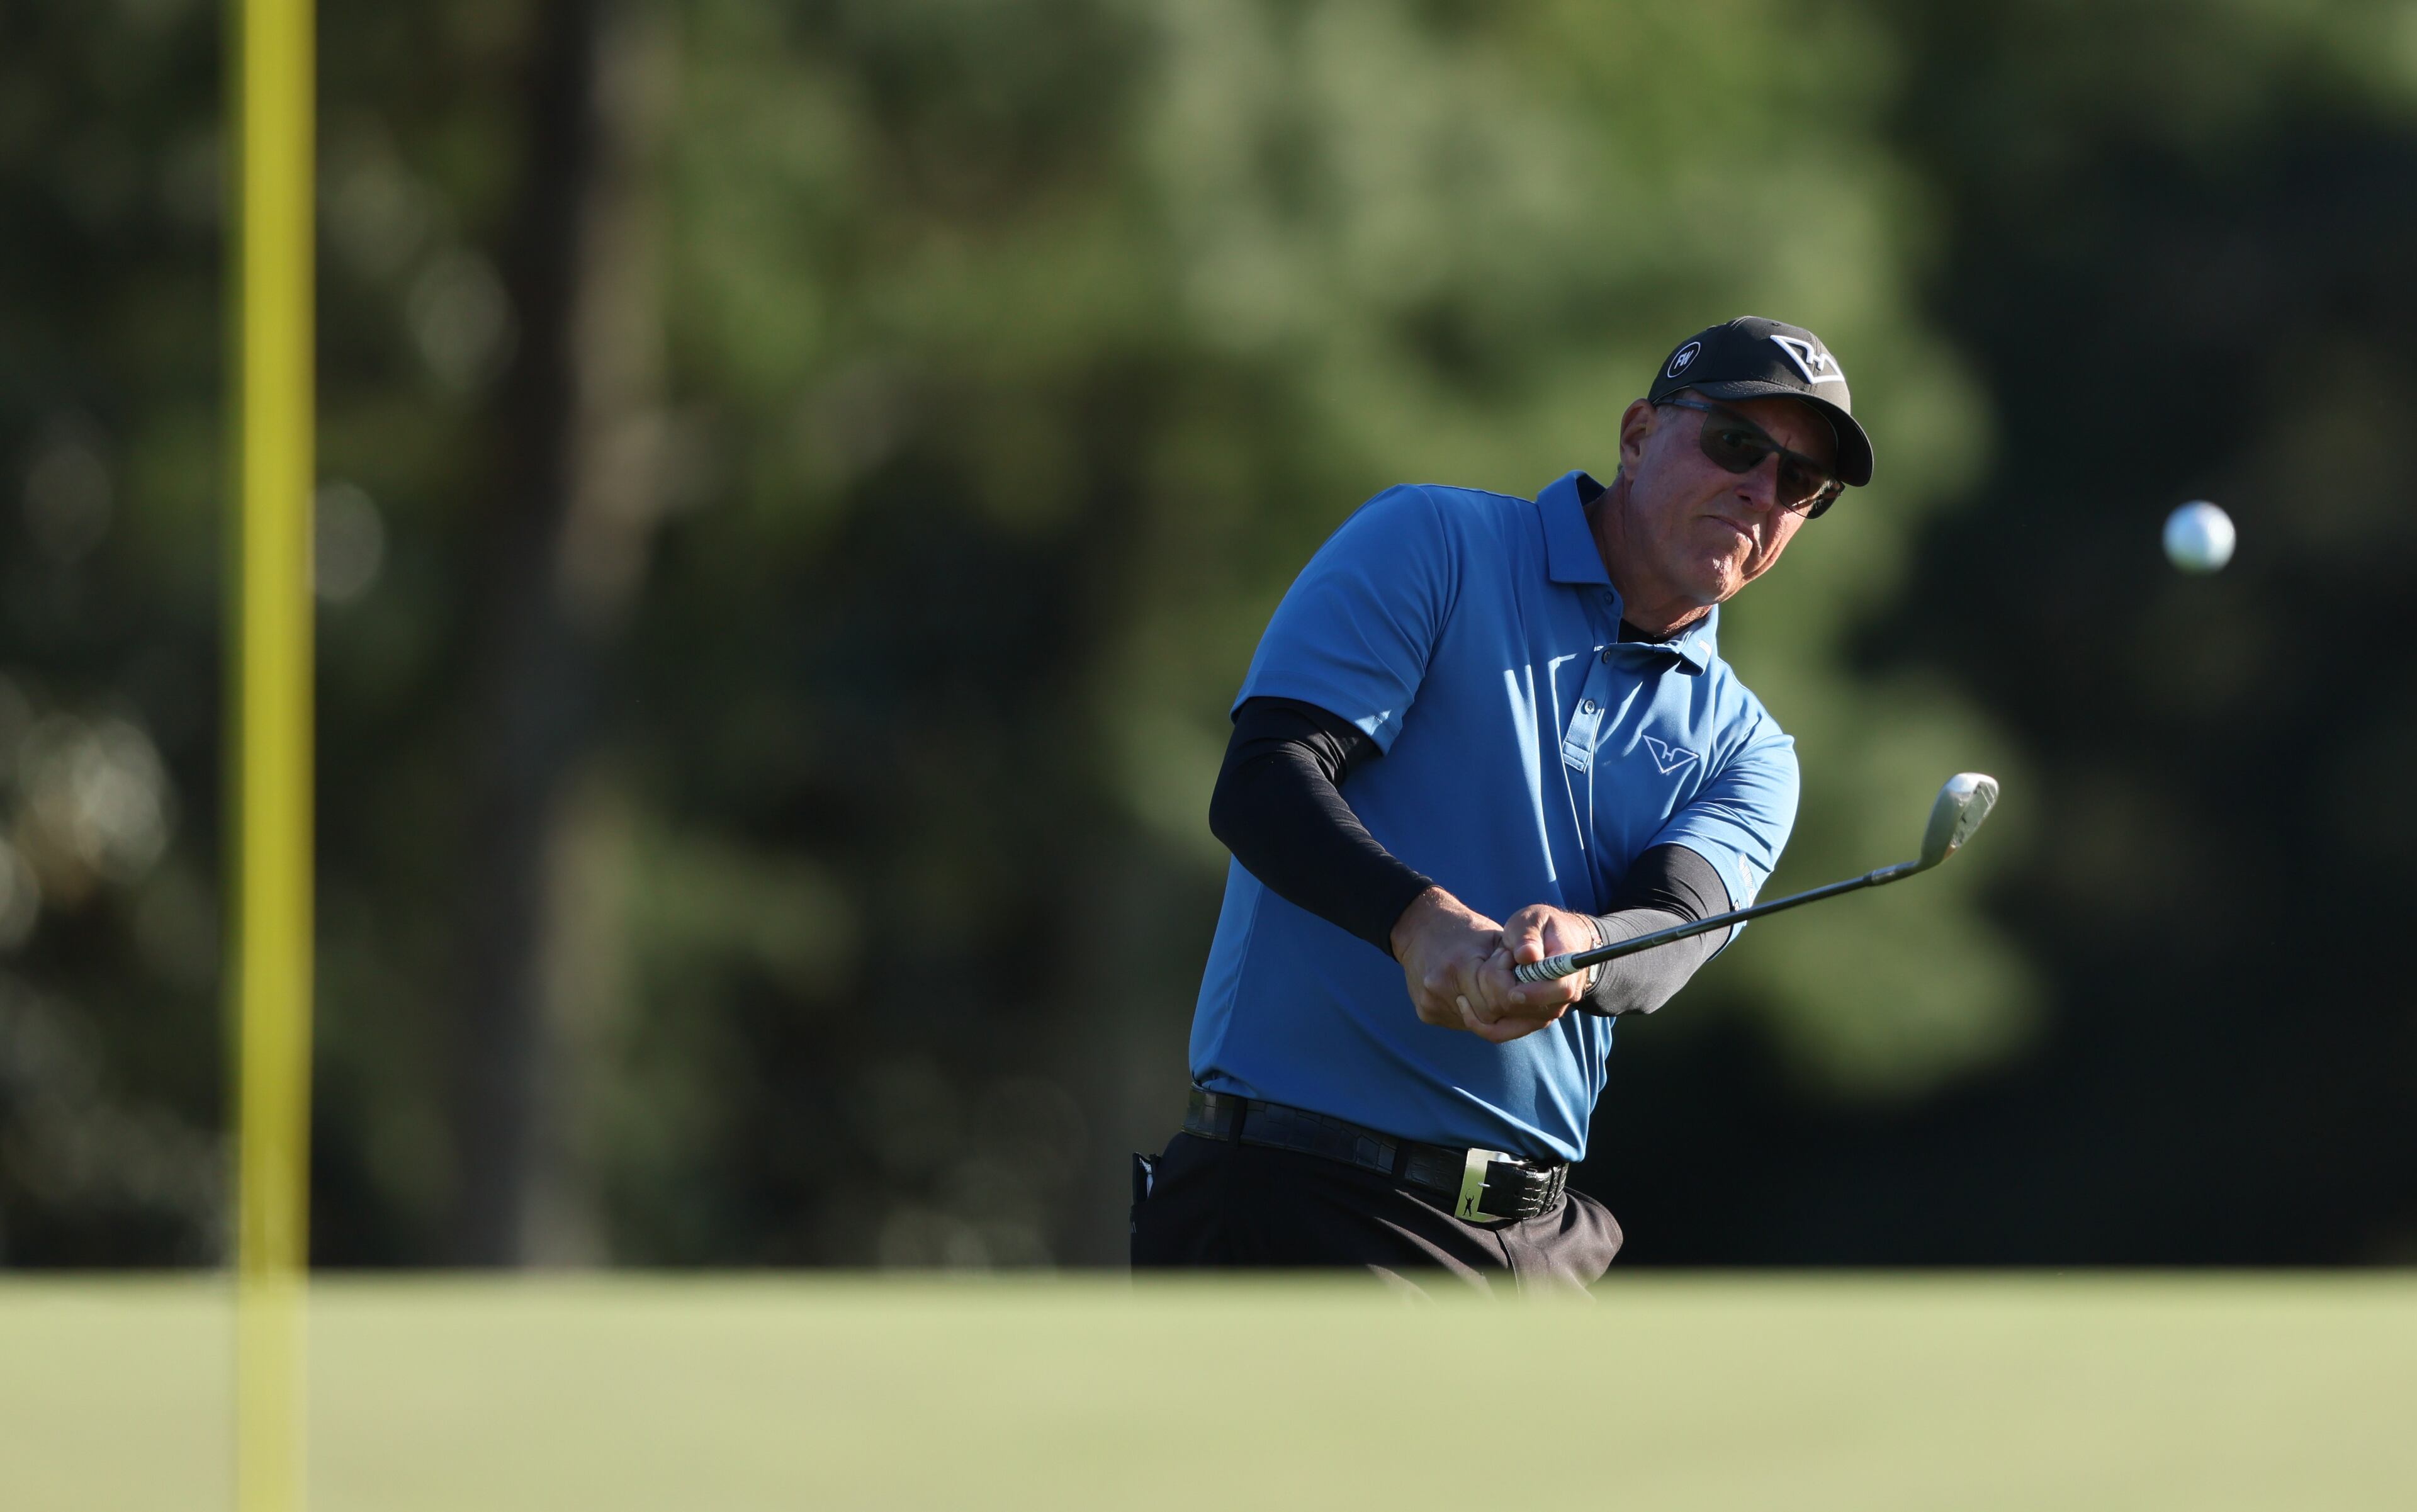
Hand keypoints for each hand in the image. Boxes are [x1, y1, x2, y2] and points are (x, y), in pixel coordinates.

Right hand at [1389, 887, 1517, 1037]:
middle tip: (1515, 991)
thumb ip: (1518, 964)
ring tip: (1493, 990)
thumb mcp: (1496, 938)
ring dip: (1492, 1012)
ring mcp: (1431, 1003)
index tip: (1522, 984)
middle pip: (1490, 1018)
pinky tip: (1473, 993)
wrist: (1420, 927)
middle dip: (1507, 1007)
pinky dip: (1473, 1012)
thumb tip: (1545, 988)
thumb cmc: (1466, 929)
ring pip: (1477, 1023)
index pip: (1502, 1000)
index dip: (1518, 996)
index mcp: (1460, 965)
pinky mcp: (1426, 1013)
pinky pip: (1461, 1022)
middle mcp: (1441, 988)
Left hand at [1491, 903, 1604, 1024]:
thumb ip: (1528, 935)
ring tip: (1485, 971)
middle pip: (1534, 1011)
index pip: (1560, 989)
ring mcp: (1546, 1012)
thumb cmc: (1542, 926)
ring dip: (1490, 1000)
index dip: (1536, 992)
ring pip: (1513, 1023)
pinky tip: (1463, 1005)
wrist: (1554, 942)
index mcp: (1569, 969)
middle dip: (1504, 990)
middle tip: (1492, 961)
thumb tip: (1528, 956)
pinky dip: (1480, 1023)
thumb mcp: (1533, 918)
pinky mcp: (1529, 1020)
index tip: (1513, 989)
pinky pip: (1502, 1032)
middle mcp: (1562, 997)